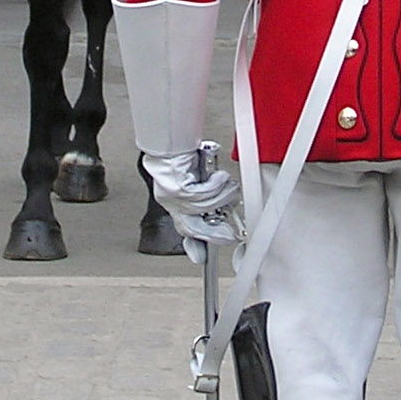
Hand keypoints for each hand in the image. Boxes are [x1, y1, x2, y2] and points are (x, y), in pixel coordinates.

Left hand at [142, 146, 244, 261]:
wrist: (171, 140)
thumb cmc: (183, 156)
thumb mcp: (196, 180)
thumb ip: (206, 197)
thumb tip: (223, 209)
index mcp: (174, 203)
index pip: (185, 229)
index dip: (194, 246)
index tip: (200, 259)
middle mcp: (171, 203)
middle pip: (194, 228)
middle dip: (214, 233)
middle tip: (229, 235)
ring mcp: (173, 197)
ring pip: (205, 208)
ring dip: (222, 196)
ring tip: (226, 185)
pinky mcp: (177, 188)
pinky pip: (204, 194)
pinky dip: (216, 184)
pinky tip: (217, 175)